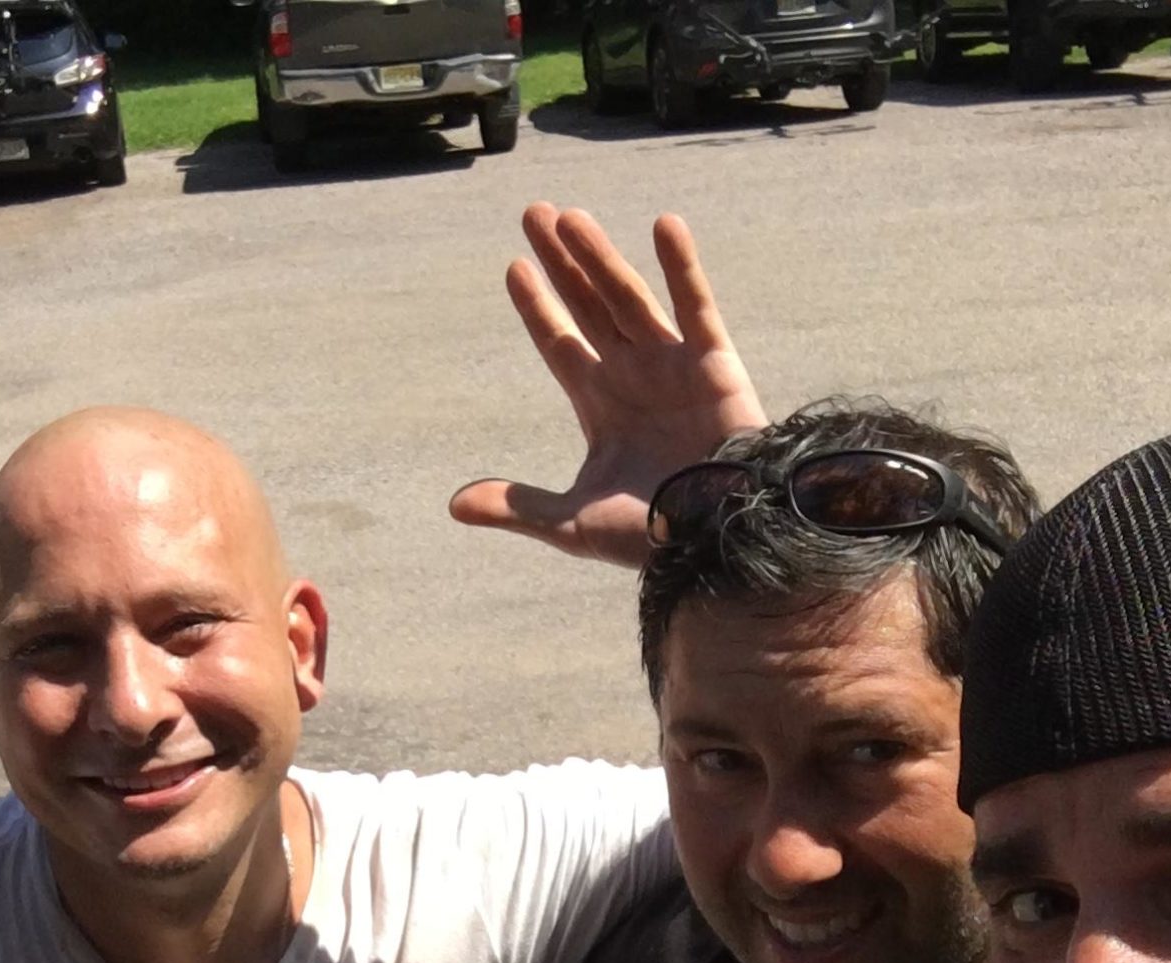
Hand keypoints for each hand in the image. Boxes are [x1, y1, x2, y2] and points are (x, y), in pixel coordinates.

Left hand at [451, 203, 768, 571]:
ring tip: (570, 216)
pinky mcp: (714, 363)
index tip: (513, 268)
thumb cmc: (651, 537)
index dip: (536, 306)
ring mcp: (672, 364)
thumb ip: (517, 507)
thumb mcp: (573, 524)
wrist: (718, 542)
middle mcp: (632, 375)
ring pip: (628, 297)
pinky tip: (663, 225)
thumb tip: (452, 506)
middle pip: (587, 305)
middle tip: (533, 211)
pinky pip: (696, 306)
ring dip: (600, 257)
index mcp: (598, 404)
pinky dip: (682, 267)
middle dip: (562, 261)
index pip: (558, 343)